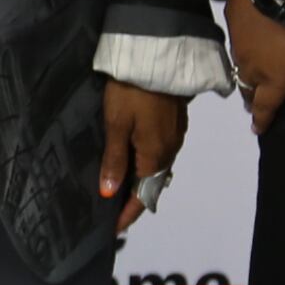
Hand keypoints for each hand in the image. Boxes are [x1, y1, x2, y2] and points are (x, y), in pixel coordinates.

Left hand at [97, 82, 188, 233]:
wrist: (156, 55)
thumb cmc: (131, 93)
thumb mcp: (116, 125)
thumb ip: (114, 160)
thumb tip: (110, 194)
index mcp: (155, 156)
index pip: (142, 195)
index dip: (127, 213)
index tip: (113, 229)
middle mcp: (169, 150)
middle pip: (151, 183)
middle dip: (133, 199)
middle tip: (110, 210)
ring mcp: (174, 135)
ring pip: (156, 167)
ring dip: (139, 180)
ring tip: (118, 188)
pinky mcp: (174, 121)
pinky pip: (160, 151)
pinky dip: (145, 162)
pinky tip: (132, 160)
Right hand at [225, 0, 284, 134]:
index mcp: (274, 79)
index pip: (263, 106)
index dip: (261, 118)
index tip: (258, 128)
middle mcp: (250, 64)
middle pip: (246, 86)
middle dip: (250, 93)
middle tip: (255, 95)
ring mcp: (238, 39)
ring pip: (238, 59)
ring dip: (246, 63)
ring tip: (254, 60)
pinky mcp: (232, 13)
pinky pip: (236, 32)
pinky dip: (244, 35)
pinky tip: (251, 26)